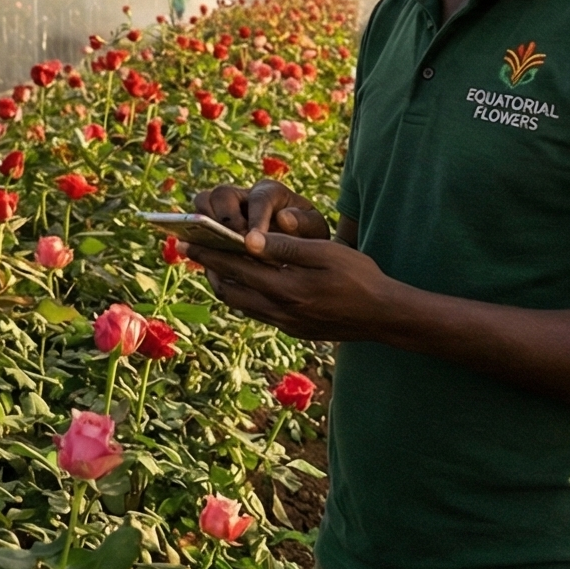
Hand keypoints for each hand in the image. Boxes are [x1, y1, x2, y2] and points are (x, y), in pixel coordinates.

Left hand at [191, 231, 401, 342]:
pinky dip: (242, 295)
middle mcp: (280, 311)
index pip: (235, 268)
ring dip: (223, 283)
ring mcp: (286, 324)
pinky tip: (244, 281)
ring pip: (240, 303)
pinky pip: (256, 312)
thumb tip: (247, 238)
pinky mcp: (293, 330)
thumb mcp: (325, 253)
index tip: (185, 238)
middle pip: (229, 289)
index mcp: (286, 288)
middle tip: (191, 249)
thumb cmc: (359, 276)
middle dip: (208, 268)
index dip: (207, 252)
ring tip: (212, 264)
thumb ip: (285, 247)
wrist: (384, 315)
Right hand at [196, 179, 330, 242]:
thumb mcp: (315, 230)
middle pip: (220, 194)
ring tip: (216, 251)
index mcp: (270, 192)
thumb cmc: (308, 237)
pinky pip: (196, 228)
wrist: (300, 250)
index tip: (254, 240)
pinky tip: (212, 264)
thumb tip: (285, 219)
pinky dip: (201, 243)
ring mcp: (225, 211)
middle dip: (224, 219)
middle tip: (233, 244)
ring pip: (201, 205)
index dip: (255, 218)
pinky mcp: (213, 228)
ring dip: (205, 226)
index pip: (259, 199)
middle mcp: (243, 196)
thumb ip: (304, 223)